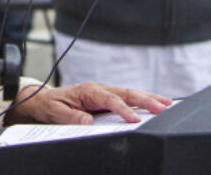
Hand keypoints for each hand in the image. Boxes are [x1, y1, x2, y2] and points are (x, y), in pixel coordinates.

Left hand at [6, 83, 171, 125]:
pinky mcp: (106, 99)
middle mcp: (98, 89)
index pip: (110, 99)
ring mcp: (104, 93)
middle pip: (126, 93)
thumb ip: (71, 116)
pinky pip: (126, 99)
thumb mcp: (56, 112)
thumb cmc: (50, 105)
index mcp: (88, 90)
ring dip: (148, 99)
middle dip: (146, 99)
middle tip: (164, 106)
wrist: (42, 100)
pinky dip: (141, 102)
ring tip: (167, 104)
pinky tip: (154, 105)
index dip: (123, 108)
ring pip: (130, 94)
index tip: (134, 119)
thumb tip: (88, 121)